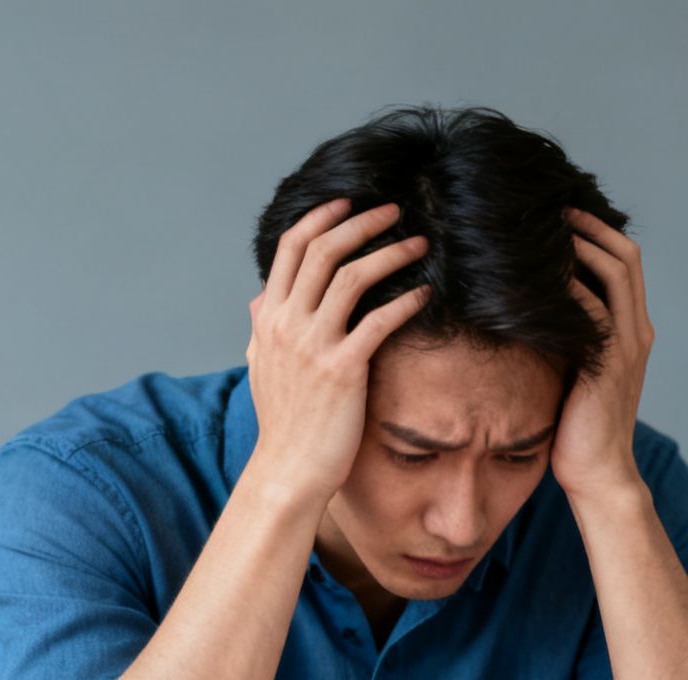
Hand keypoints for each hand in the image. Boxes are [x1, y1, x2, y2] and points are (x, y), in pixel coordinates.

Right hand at [243, 199, 429, 502]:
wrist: (288, 469)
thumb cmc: (283, 420)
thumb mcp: (261, 365)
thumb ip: (263, 327)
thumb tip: (260, 298)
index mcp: (270, 316)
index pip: (290, 248)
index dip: (321, 218)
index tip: (348, 202)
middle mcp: (287, 323)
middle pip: (323, 251)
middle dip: (361, 222)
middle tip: (395, 211)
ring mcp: (313, 345)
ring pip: (352, 277)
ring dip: (390, 253)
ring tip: (420, 244)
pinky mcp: (342, 370)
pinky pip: (379, 322)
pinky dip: (406, 302)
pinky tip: (427, 294)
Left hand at [551, 209, 653, 499]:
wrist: (597, 470)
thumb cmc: (579, 423)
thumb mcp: (578, 366)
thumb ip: (570, 332)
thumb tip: (532, 298)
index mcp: (633, 329)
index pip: (626, 262)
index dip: (599, 231)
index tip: (564, 212)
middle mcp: (637, 331)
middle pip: (626, 257)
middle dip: (591, 225)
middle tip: (555, 206)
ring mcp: (627, 346)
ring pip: (616, 274)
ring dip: (582, 244)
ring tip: (548, 226)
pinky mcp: (608, 364)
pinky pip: (593, 310)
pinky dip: (570, 285)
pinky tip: (540, 273)